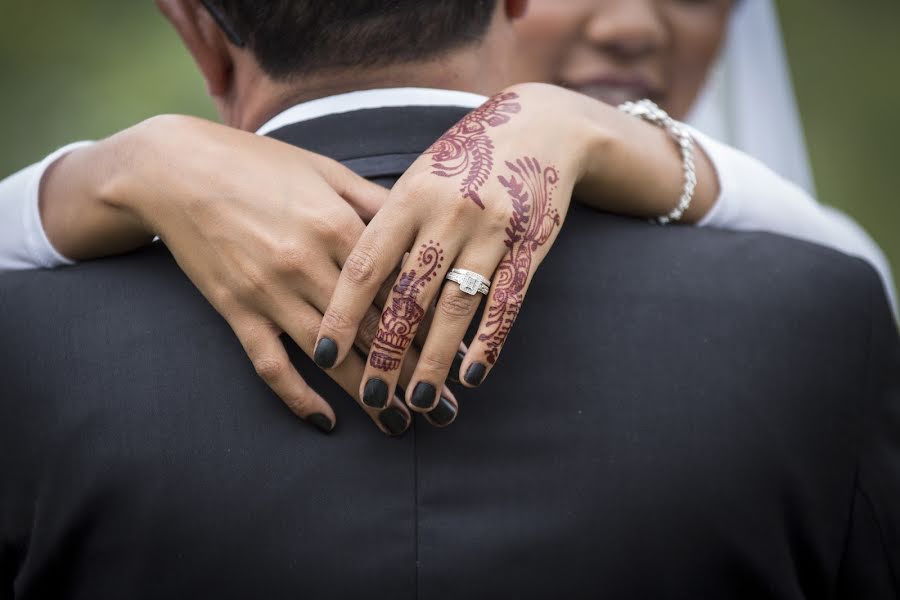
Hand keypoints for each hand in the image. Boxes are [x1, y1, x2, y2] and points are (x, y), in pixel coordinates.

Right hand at [46, 115, 457, 434]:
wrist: (175, 169)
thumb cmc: (259, 165)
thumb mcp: (326, 170)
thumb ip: (375, 201)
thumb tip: (421, 230)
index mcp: (338, 225)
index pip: (398, 288)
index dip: (432, 327)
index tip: (457, 356)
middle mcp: (308, 263)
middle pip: (372, 330)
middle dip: (411, 373)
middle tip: (442, 410)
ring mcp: (270, 291)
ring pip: (330, 356)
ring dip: (366, 397)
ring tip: (398, 426)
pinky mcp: (237, 310)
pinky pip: (271, 364)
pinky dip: (297, 396)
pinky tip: (324, 421)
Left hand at [316, 84, 598, 417]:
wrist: (540, 128)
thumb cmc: (464, 159)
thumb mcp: (419, 178)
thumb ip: (386, 223)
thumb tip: (347, 284)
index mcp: (410, 195)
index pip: (366, 265)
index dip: (342, 313)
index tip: (322, 354)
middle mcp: (448, 213)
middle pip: (409, 294)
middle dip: (386, 351)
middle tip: (370, 398)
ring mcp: (493, 230)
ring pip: (457, 305)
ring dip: (436, 359)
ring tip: (419, 400)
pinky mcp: (530, 245)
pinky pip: (507, 302)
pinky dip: (489, 342)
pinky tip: (472, 376)